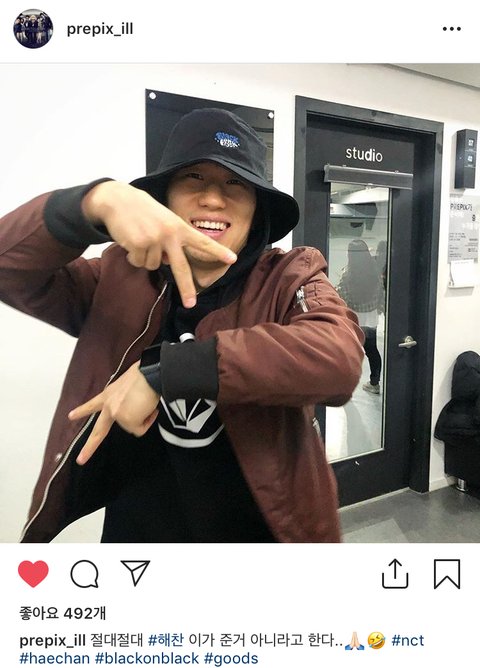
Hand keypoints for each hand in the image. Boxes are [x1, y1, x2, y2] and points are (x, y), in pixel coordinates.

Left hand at [69, 362, 159, 464]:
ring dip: (142, 418)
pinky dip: (147, 421)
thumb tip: (136, 412)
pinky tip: (151, 410)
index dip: (82, 411)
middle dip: (90, 447)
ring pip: (133, 426)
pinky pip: (141, 428)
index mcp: (108, 395)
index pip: (93, 404)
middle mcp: (109, 406)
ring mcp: (117, 415)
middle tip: (80, 459)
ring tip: (148, 404)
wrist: (150, 375)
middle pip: (99, 431)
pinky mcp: (128, 421)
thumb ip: (124, 401)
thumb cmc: (143, 376)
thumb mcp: (127, 388)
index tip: (70, 416)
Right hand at [82, 181, 236, 307]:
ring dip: (145, 257)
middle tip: (191, 304)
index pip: (202, 242)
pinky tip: (130, 240)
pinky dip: (133, 255)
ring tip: (140, 238)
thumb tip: (168, 263)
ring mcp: (154, 240)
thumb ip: (171, 241)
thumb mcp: (164, 221)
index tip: (233, 259)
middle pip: (181, 267)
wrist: (118, 199)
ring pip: (153, 265)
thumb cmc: (143, 211)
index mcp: (180, 227)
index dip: (218, 251)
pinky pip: (139, 262)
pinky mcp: (139, 245)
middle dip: (187, 288)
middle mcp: (170, 234)